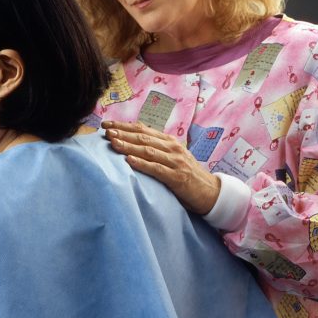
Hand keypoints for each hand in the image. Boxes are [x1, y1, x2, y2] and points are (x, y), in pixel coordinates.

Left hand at [102, 121, 219, 214]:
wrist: (211, 192)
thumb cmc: (187, 175)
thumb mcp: (172, 157)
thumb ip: (156, 149)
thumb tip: (131, 143)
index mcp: (169, 141)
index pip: (143, 129)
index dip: (124, 126)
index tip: (106, 124)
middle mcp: (172, 148)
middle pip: (143, 137)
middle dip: (122, 133)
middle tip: (105, 131)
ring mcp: (176, 162)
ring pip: (148, 151)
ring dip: (128, 146)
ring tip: (113, 142)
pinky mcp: (177, 177)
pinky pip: (156, 169)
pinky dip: (142, 164)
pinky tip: (128, 161)